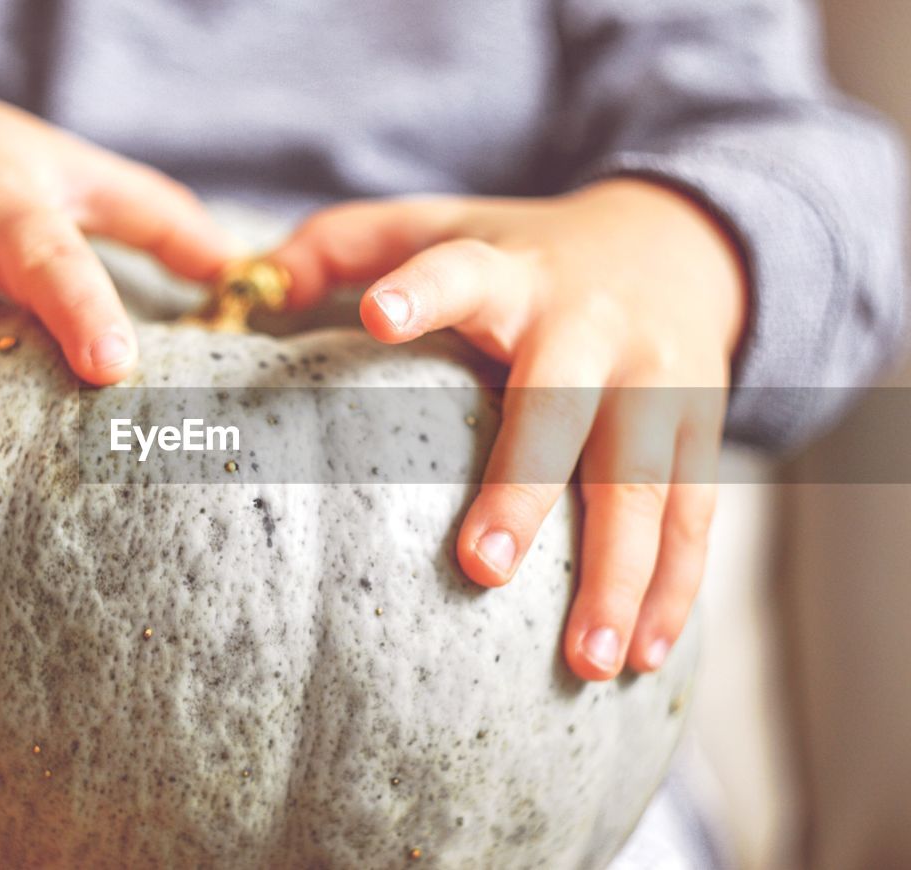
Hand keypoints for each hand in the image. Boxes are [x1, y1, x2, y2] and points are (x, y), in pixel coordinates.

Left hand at [271, 180, 746, 679]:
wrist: (677, 242)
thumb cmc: (527, 253)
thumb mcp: (444, 225)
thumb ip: (348, 244)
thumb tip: (252, 281)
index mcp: (509, 275)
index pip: (459, 274)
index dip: (421, 293)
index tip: (378, 317)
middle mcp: (588, 325)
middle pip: (558, 406)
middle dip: (524, 488)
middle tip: (481, 569)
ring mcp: (657, 380)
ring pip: (643, 480)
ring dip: (620, 574)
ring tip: (591, 662)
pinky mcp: (703, 425)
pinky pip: (696, 513)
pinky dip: (676, 588)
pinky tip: (649, 656)